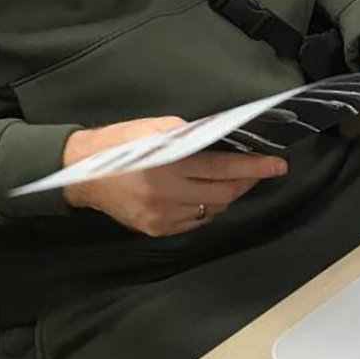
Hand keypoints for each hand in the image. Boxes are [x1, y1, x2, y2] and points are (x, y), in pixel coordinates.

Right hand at [61, 118, 286, 236]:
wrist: (82, 173)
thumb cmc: (119, 143)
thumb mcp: (154, 128)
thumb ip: (189, 135)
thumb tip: (223, 140)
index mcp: (167, 165)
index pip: (222, 168)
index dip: (254, 167)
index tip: (277, 165)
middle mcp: (166, 195)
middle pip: (223, 193)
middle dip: (247, 181)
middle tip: (261, 170)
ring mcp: (162, 217)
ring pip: (212, 210)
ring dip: (227, 194)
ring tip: (230, 179)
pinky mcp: (157, 230)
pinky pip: (195, 221)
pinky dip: (206, 207)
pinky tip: (203, 194)